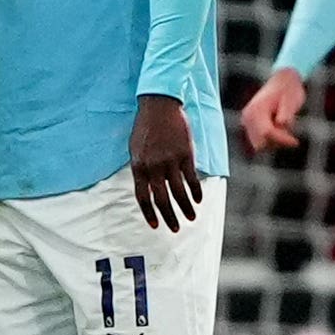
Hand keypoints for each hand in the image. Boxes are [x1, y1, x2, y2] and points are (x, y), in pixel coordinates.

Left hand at [131, 94, 202, 232]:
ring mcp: (170, 161)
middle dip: (169, 217)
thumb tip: (147, 188)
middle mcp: (154, 167)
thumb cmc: (145, 127)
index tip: (155, 225)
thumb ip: (140, 169)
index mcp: (138, 166)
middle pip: (161, 199)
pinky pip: (191, 178)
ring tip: (190, 219)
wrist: (159, 105)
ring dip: (185, 208)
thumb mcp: (135, 149)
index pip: (143, 197)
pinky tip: (199, 200)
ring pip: (179, 192)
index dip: (149, 213)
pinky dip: (195, 191)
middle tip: (175, 229)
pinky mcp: (186, 154)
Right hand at [240, 67, 306, 154]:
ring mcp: (248, 121)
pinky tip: (279, 126)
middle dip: (276, 141)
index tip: (296, 141)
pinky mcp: (251, 125)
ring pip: (260, 144)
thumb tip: (282, 123)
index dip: (282, 139)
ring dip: (274, 140)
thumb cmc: (289, 90)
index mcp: (256, 109)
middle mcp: (248, 117)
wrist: (283, 81)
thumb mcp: (292, 100)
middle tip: (290, 133)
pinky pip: (261, 140)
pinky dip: (271, 138)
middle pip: (260, 143)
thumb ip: (286, 112)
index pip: (266, 133)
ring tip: (283, 125)